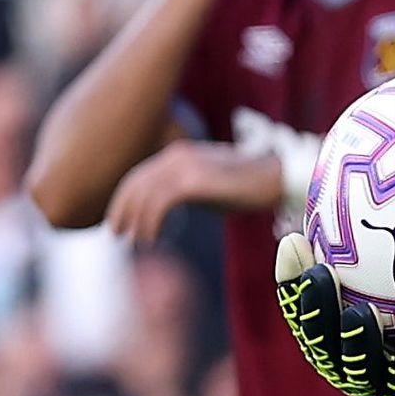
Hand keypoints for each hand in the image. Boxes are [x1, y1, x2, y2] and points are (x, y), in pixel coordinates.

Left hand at [105, 143, 279, 243]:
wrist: (278, 177)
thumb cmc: (248, 186)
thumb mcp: (208, 186)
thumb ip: (185, 192)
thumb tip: (164, 212)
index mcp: (178, 154)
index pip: (139, 176)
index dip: (123, 200)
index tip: (118, 222)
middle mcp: (176, 155)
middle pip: (135, 184)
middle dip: (121, 210)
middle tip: (116, 234)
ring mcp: (184, 166)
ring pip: (144, 195)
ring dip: (135, 221)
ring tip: (135, 242)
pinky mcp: (194, 180)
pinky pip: (160, 204)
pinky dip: (150, 223)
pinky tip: (151, 238)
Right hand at [274, 233, 394, 395]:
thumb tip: (383, 163)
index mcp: (343, 330)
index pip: (308, 304)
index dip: (293, 278)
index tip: (294, 240)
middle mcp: (356, 361)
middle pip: (321, 341)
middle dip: (315, 310)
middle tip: (320, 274)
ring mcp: (389, 389)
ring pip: (360, 370)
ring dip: (355, 343)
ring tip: (359, 313)